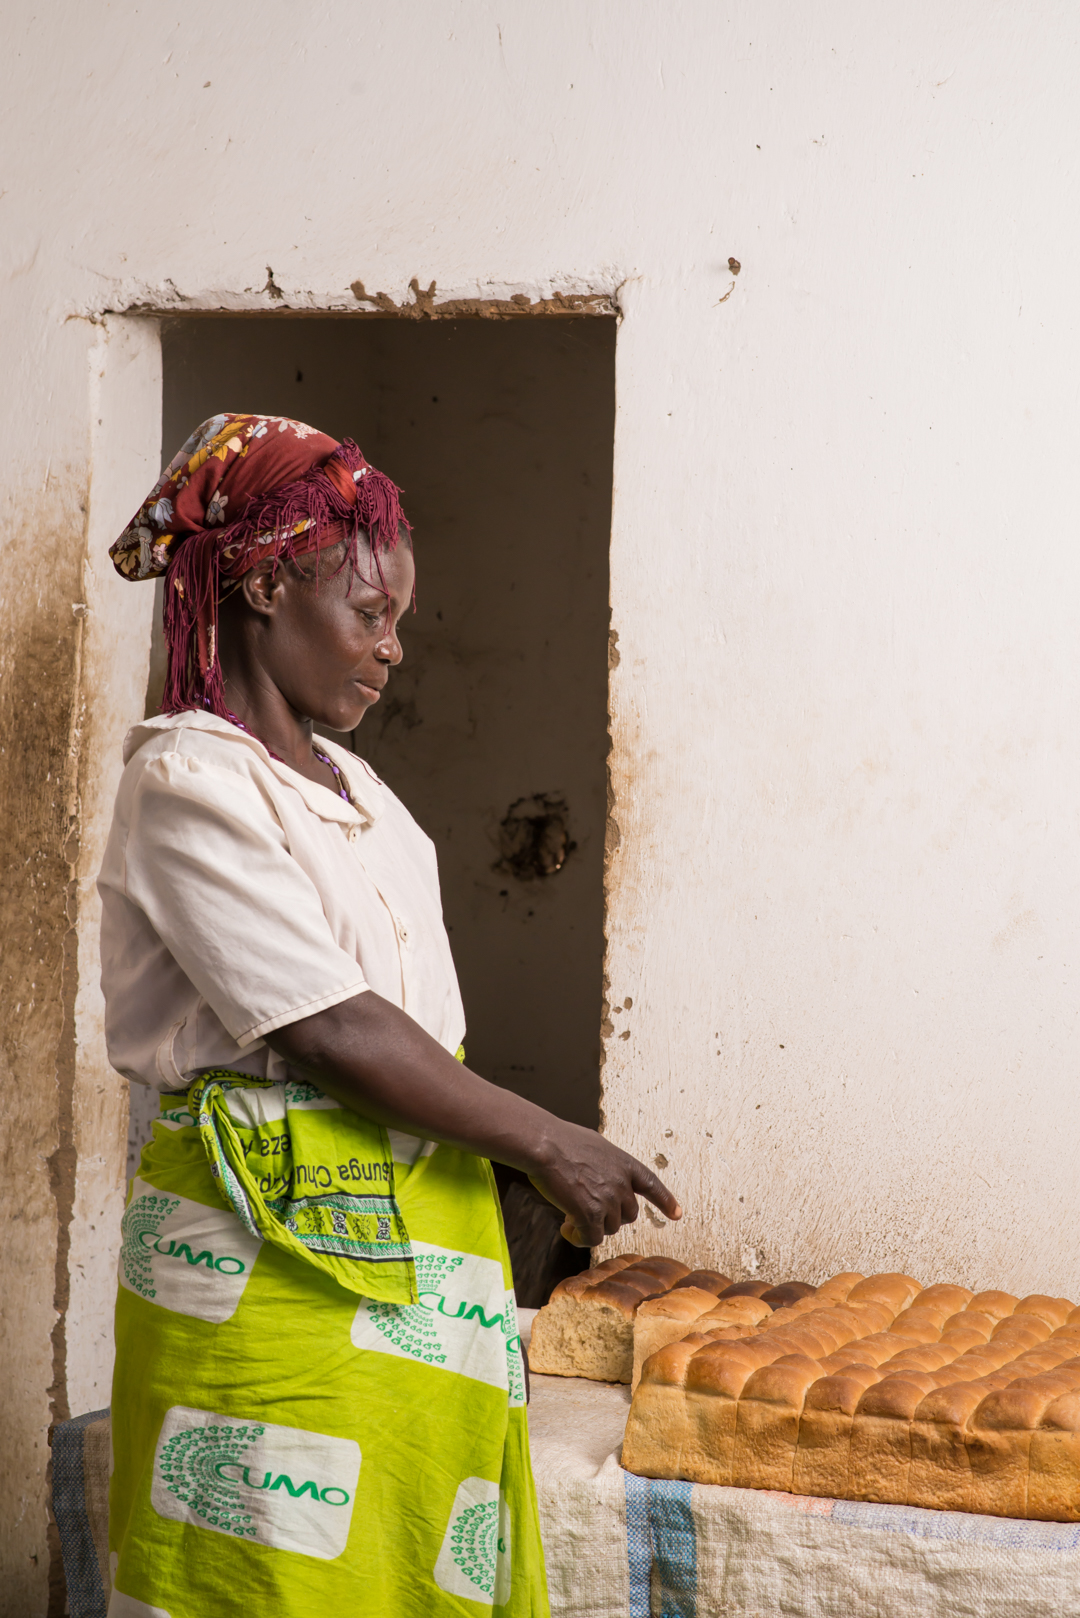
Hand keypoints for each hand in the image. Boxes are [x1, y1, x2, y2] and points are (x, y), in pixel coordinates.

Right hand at [525, 1120, 681, 1246]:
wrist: (545, 1144)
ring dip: (592, 1226)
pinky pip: (592, 1238)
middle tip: (585, 1211)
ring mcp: (608, 1199)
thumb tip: (602, 1177)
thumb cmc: (562, 1141)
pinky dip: (579, 1237)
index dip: (666, 1201)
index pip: (652, 1185)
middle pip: (628, 1215)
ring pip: (609, 1228)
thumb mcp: (596, 1147)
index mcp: (625, 1164)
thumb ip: (607, 1165)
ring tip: (570, 1216)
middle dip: (610, 1217)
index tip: (677, 1214)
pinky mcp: (590, 1213)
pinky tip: (567, 1229)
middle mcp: (622, 1183)